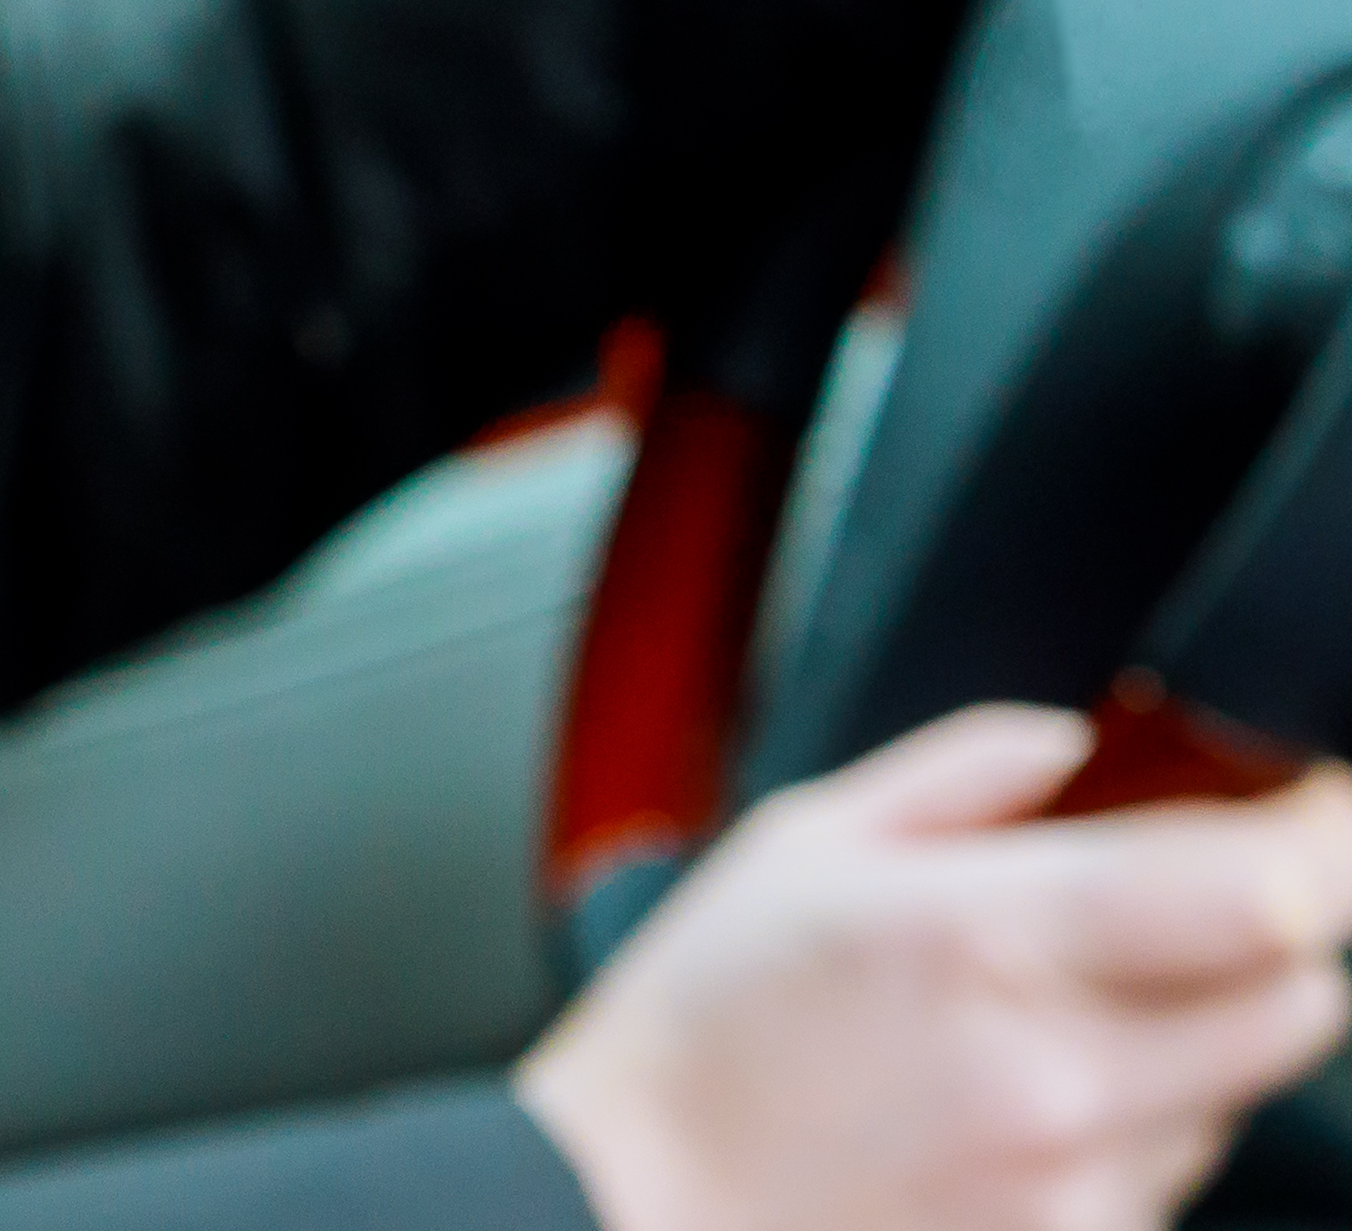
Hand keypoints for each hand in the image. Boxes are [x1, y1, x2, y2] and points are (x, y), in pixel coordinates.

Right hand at [517, 705, 1351, 1230]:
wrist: (640, 1207)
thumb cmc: (700, 1030)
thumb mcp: (801, 844)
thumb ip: (962, 772)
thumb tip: (1077, 740)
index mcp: (982, 935)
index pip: (1262, 892)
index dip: (1322, 836)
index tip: (1316, 803)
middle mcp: (1057, 1070)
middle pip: (1298, 998)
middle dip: (1269, 940)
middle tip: (1189, 909)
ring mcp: (1077, 1182)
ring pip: (1241, 1091)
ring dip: (1195, 1038)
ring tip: (1049, 1022)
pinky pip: (1172, 1172)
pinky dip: (1135, 1125)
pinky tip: (1018, 1103)